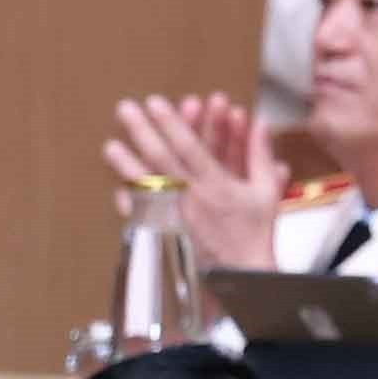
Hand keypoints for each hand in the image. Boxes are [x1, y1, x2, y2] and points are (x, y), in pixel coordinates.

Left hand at [105, 92, 279, 275]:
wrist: (245, 275)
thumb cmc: (255, 234)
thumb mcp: (266, 193)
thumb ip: (261, 156)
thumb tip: (260, 123)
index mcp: (217, 186)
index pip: (191, 148)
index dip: (173, 124)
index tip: (156, 103)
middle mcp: (194, 198)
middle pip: (163, 160)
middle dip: (143, 131)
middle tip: (125, 108)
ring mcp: (177, 216)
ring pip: (149, 186)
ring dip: (128, 165)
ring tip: (111, 145)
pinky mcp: (169, 234)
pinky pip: (146, 218)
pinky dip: (132, 203)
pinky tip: (119, 189)